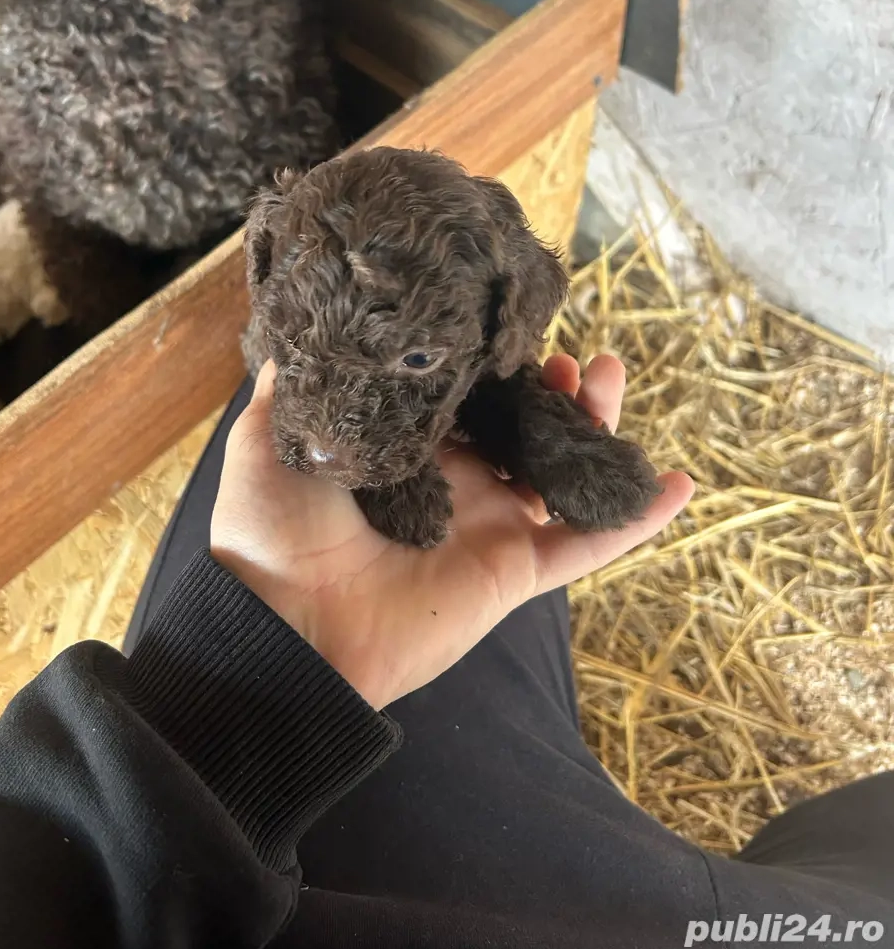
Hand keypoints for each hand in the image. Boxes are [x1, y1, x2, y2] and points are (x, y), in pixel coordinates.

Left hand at [211, 354, 692, 709]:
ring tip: (607, 374)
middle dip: (553, 385)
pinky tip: (679, 484)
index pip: (464, 396)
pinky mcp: (514, 570)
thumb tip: (314, 322)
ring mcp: (488, 526)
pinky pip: (589, 543)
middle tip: (572, 354)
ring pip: (561, 470)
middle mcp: (452, 482)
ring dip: (595, 425)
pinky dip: (637, 517)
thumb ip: (298, 378)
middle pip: (522, 426)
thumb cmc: (270, 527)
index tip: (516, 326)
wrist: (287, 626)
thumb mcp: (273, 431)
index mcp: (402, 449)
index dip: (495, 363)